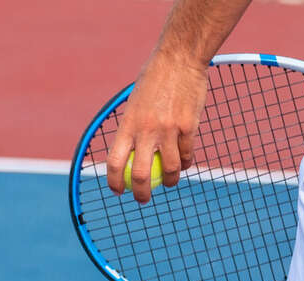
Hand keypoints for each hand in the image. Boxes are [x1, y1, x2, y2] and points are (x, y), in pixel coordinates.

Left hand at [107, 54, 206, 203]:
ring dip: (171, 181)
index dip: (114, 182)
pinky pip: (187, 154)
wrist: (179, 59)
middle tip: (143, 199)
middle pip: (142, 174)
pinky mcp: (189, 127)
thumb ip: (133, 127)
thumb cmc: (154, 79)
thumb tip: (128, 151)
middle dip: (141, 194)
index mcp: (128, 124)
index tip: (118, 191)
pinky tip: (185, 163)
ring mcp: (169, 130)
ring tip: (170, 182)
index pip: (115, 162)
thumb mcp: (134, 103)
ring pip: (171, 169)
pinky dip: (186, 163)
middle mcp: (146, 130)